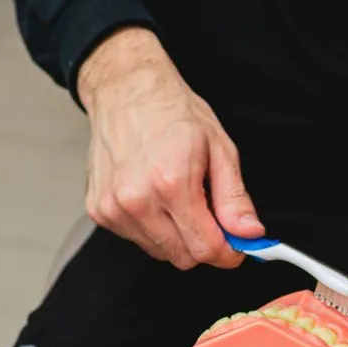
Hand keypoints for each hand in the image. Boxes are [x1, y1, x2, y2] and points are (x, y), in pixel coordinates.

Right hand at [77, 27, 261, 270]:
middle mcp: (137, 199)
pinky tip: (155, 196)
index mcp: (171, 182)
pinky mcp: (98, 210)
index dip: (227, 253)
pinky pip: (136, 239)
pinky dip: (153, 227)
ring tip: (178, 196)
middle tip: (210, 213)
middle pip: (182, 256)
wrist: (126, 89)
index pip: (205, 248)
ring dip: (177, 236)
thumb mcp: (219, 148)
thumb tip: (249, 234)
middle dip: (204, 243)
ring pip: (159, 251)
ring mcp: (112, 207)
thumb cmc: (173, 112)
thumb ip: (234, 198)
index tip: (236, 246)